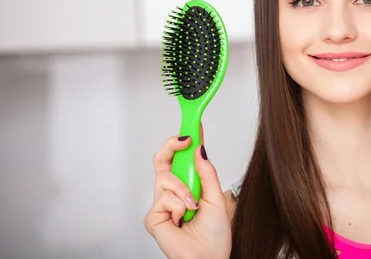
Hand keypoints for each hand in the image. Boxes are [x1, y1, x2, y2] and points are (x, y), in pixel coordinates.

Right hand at [144, 129, 231, 258]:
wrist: (209, 257)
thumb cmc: (215, 235)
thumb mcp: (216, 197)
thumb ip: (207, 172)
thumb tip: (200, 149)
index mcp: (189, 185)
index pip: (182, 158)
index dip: (185, 140)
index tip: (194, 125)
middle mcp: (173, 192)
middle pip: (163, 160)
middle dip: (171, 145)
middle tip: (185, 140)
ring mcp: (162, 204)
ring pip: (165, 177)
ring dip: (184, 189)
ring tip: (194, 205)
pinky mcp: (153, 217)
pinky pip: (163, 198)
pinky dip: (178, 206)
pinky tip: (183, 218)